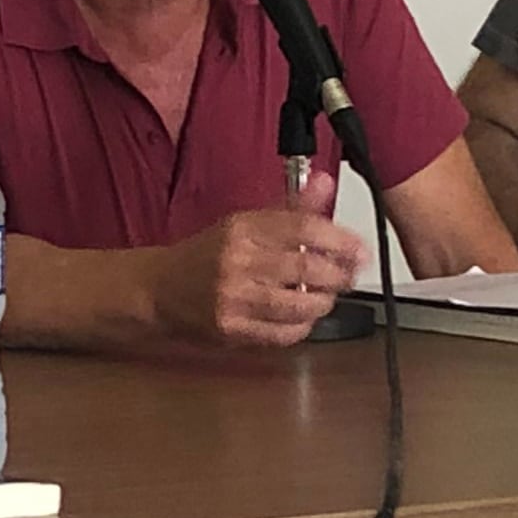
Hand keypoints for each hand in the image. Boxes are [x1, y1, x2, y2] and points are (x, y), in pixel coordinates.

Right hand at [155, 201, 368, 347]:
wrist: (158, 289)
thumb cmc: (206, 255)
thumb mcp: (245, 222)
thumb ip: (290, 209)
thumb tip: (325, 183)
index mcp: (242, 228)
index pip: (303, 228)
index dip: (340, 239)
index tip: (359, 249)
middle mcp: (237, 261)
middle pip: (306, 268)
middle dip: (339, 275)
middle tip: (350, 276)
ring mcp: (232, 298)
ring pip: (298, 305)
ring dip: (322, 302)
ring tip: (325, 296)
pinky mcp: (230, 329)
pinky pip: (282, 334)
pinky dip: (301, 327)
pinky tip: (301, 317)